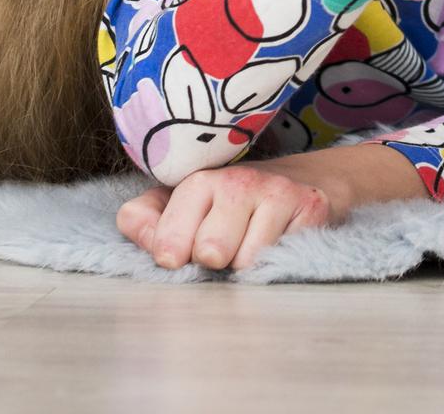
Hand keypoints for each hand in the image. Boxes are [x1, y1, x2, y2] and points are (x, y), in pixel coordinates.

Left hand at [116, 159, 353, 272]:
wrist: (304, 182)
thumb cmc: (232, 206)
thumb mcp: (184, 208)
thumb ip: (146, 220)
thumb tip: (133, 226)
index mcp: (198, 182)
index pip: (166, 245)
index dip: (175, 258)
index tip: (185, 252)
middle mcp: (236, 181)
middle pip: (209, 253)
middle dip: (215, 262)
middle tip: (227, 246)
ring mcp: (276, 191)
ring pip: (245, 261)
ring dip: (246, 264)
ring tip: (252, 243)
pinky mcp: (310, 207)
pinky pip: (279, 258)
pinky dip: (276, 260)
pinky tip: (278, 241)